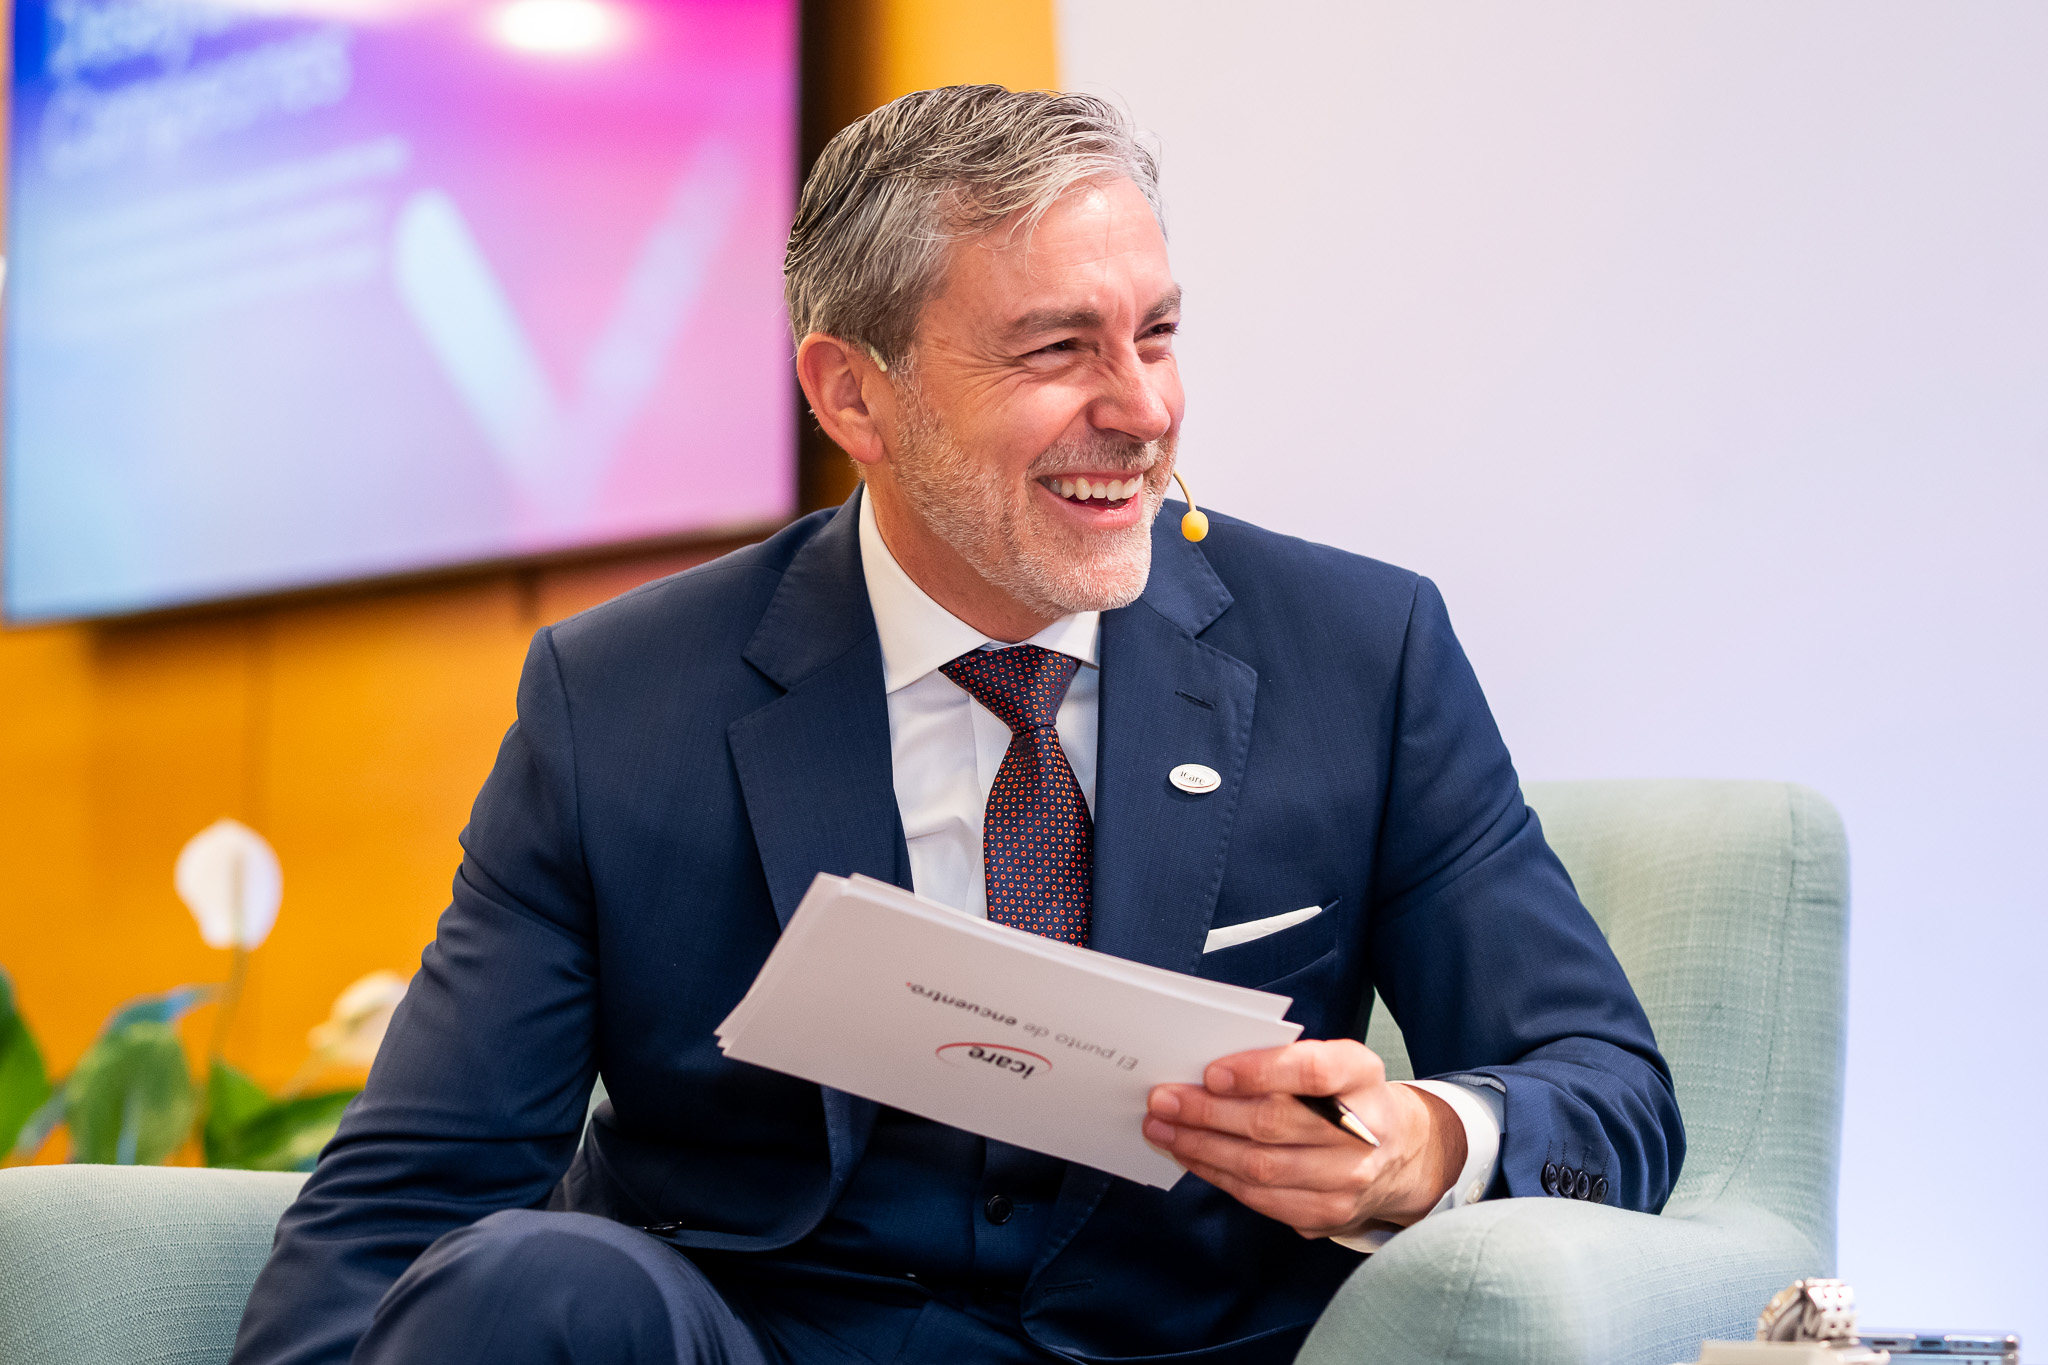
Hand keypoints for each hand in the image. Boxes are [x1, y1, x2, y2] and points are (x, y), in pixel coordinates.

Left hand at [1143, 1039, 1465, 1239]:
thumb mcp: (1330, 1061)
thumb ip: (1280, 1060)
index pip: (1313, 1072)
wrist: (1397, 1152)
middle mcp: (1363, 1130)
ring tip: (1162, 1129)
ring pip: (1260, 1167)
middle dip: (1207, 1112)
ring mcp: (1349, 1179)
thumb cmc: (1343, 1095)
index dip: (1260, 1072)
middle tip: (1162, 1100)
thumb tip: (1203, 1072)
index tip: (1211, 1072)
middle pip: (1275, 1124)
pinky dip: (1217, 1175)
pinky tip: (1190, 1155)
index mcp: (1361, 1075)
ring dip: (1201, 1147)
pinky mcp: (1329, 1214)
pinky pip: (1261, 1198)